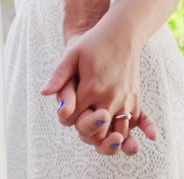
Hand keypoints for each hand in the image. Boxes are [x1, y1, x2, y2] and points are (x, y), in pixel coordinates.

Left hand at [41, 11, 157, 155]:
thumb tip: (44, 93)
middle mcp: (109, 97)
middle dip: (89, 135)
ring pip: (118, 132)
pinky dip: (135, 131)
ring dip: (111, 141)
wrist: (123, 32)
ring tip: (107, 140)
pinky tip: (139, 140)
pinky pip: (136, 121)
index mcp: (91, 89)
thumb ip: (59, 76)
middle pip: (97, 132)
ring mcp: (125, 99)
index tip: (69, 115)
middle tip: (86, 131)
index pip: (74, 119)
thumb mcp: (72, 55)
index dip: (69, 120)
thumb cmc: (94, 43)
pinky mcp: (135, 98)